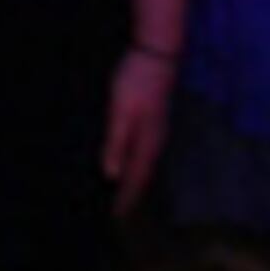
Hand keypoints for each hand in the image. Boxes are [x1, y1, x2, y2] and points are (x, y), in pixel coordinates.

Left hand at [103, 50, 175, 215]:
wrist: (156, 54)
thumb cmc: (135, 82)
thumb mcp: (119, 112)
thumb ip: (116, 143)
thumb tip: (111, 175)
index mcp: (147, 142)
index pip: (135, 178)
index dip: (126, 197)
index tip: (116, 216)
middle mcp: (156, 140)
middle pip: (143, 174)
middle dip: (132, 193)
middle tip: (119, 211)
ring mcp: (157, 129)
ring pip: (145, 162)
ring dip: (135, 178)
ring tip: (123, 191)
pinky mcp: (154, 118)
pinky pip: (145, 149)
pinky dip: (136, 161)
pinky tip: (129, 159)